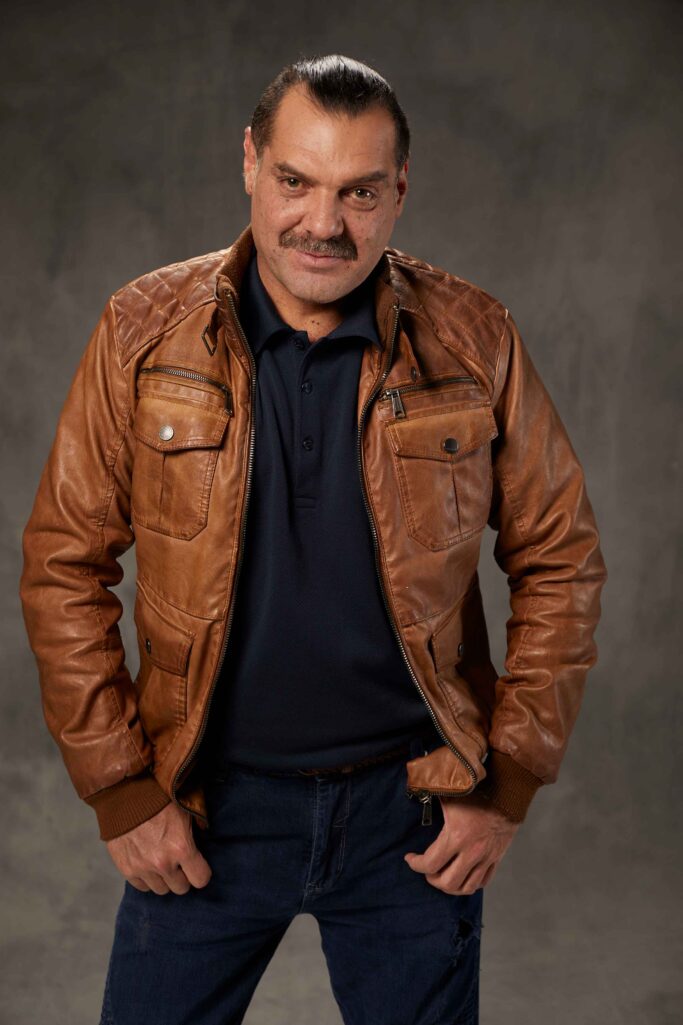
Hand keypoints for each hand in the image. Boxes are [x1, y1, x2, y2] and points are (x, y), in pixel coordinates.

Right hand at [106, 801, 212, 895]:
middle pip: (181, 888)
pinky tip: (147, 863)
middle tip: (179, 862)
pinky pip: (142, 886)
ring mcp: (143, 868)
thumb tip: (204, 843)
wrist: (126, 794)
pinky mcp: (126, 869)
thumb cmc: (159, 799)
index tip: (198, 866)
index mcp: (181, 848)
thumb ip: (197, 830)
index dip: (201, 872)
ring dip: (164, 879)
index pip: (201, 879)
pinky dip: (146, 878)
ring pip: (161, 890)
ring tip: (162, 861)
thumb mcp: (186, 811)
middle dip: (182, 876)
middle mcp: (163, 863)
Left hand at [403, 792, 519, 893]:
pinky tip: (463, 875)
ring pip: (467, 887)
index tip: (410, 858)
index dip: (415, 864)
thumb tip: (414, 789)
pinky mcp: (496, 859)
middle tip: (427, 870)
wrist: (508, 794)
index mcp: (456, 837)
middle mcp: (471, 852)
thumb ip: (431, 797)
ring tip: (443, 876)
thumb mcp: (450, 794)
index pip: (430, 864)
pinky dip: (470, 883)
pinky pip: (483, 881)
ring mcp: (486, 858)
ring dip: (451, 887)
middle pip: (448, 883)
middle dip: (432, 879)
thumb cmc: (478, 792)